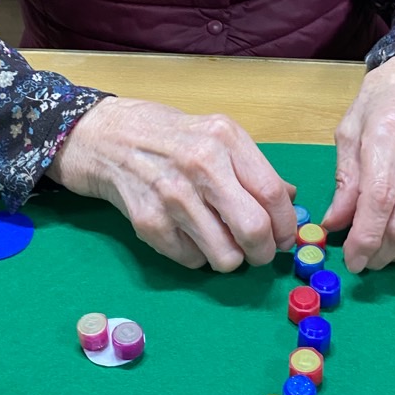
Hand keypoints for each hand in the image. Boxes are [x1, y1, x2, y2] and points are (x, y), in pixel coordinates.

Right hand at [49, 97, 296, 270]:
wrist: (102, 136)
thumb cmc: (166, 135)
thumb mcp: (215, 134)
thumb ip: (254, 167)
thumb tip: (291, 202)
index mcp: (225, 138)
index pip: (273, 193)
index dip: (286, 225)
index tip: (285, 238)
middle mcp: (201, 164)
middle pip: (253, 230)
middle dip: (264, 252)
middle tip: (259, 253)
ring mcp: (171, 194)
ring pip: (225, 256)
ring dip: (230, 258)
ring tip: (221, 243)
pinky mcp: (147, 221)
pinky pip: (191, 260)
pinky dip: (196, 256)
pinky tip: (187, 234)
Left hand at [322, 56, 394, 272]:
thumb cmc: (379, 102)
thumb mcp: (349, 130)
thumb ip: (344, 179)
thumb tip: (335, 223)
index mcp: (387, 136)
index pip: (380, 199)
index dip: (364, 237)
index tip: (349, 258)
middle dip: (379, 253)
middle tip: (358, 261)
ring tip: (374, 254)